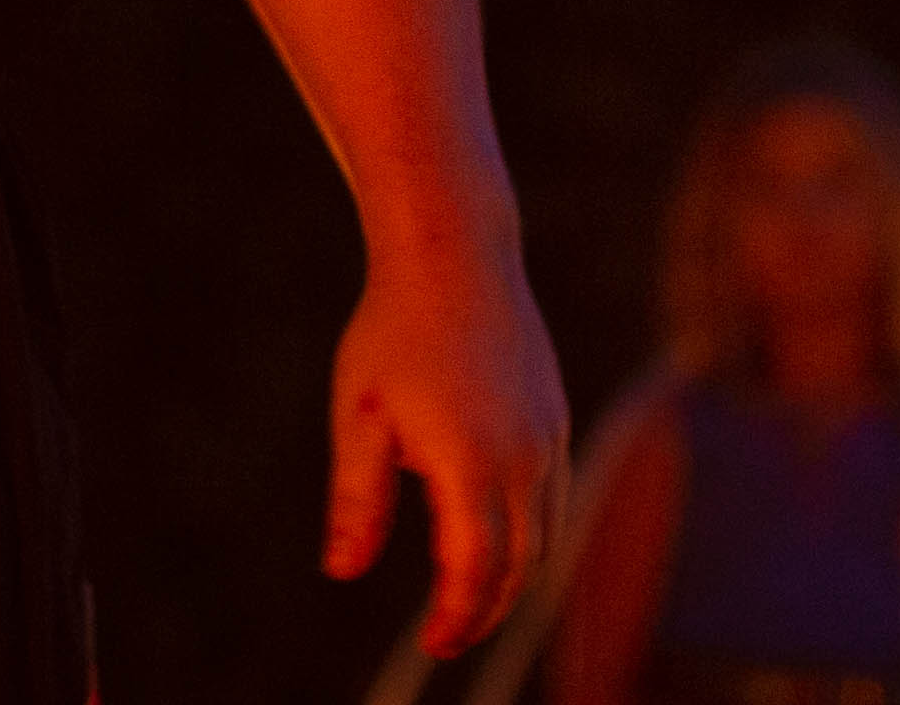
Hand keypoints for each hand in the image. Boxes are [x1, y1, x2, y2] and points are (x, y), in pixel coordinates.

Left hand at [329, 221, 571, 655]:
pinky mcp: (557, 419)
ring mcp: (549, 439)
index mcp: (472, 463)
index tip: (435, 644)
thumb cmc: (395, 331)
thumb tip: (342, 572)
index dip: (459, 617)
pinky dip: (532, 534)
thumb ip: (358, 500)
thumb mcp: (360, 415)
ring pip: (546, 537)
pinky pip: (555, 499)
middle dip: (486, 610)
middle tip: (447, 635)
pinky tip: (497, 537)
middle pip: (520, 567)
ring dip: (513, 577)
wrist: (455, 255)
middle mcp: (525, 459)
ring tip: (470, 597)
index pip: (476, 570)